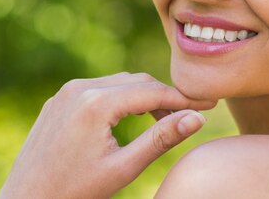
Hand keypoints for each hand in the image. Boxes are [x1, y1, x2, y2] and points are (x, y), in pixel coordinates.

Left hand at [0, 72, 216, 198]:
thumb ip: (161, 139)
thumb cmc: (74, 191)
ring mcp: (66, 91)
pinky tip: (130, 117)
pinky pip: (97, 89)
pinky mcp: (58, 99)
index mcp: (95, 103)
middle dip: (165, 96)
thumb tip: (197, 118)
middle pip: (136, 81)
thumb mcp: (123, 168)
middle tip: (190, 115)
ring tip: (164, 119)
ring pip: (118, 82)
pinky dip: (120, 97)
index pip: (152, 92)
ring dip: (143, 96)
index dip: (183, 98)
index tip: (209, 105)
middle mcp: (79, 88)